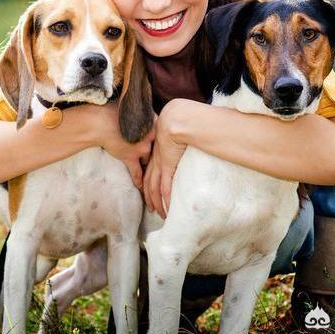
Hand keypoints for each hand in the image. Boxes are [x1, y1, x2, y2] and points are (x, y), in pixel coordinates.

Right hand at [92, 102, 154, 187]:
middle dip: (158, 156)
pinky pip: (137, 171)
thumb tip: (147, 113)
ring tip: (152, 176)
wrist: (99, 122)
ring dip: (148, 166)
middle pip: (157, 148)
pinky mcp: (130, 157)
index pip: (161, 134)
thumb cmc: (112, 112)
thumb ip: (143, 113)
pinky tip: (141, 186)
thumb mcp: (132, 109)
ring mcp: (141, 147)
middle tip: (161, 162)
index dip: (161, 141)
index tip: (165, 146)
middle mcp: (150, 135)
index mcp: (152, 121)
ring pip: (149, 160)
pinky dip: (139, 179)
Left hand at [142, 100, 187, 218]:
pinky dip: (166, 200)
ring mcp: (161, 165)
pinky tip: (168, 209)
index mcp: (156, 153)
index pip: (149, 172)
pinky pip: (165, 188)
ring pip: (155, 189)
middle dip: (149, 197)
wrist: (175, 119)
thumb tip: (186, 140)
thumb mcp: (174, 132)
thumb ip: (177, 139)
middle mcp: (156, 161)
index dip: (147, 184)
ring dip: (157, 203)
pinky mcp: (168, 167)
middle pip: (148, 183)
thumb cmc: (177, 122)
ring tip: (161, 214)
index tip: (149, 193)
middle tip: (152, 209)